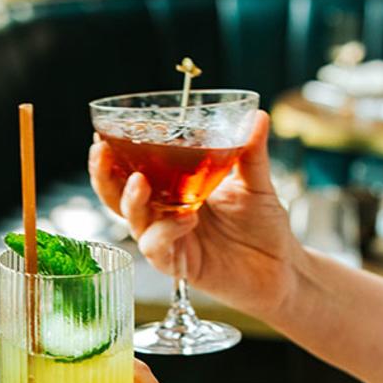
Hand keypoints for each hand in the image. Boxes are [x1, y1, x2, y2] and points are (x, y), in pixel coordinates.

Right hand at [89, 112, 304, 319]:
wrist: (281, 267)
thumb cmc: (263, 226)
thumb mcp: (255, 183)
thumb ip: (250, 152)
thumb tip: (257, 116)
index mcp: (176, 190)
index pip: (135, 172)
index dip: (115, 157)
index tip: (104, 135)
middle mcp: (166, 214)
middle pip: (120, 197)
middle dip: (104, 176)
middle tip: (101, 152)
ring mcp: (170, 240)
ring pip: (134, 222)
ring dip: (132, 201)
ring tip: (141, 183)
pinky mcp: (178, 265)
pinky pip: (157, 249)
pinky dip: (165, 232)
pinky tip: (186, 219)